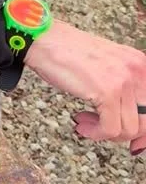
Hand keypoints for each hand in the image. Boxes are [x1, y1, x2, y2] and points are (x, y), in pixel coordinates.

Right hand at [25, 18, 145, 153]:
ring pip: (128, 129)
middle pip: (144, 122)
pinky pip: (110, 128)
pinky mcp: (107, 92)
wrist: (47, 40)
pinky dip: (95, 133)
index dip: (142, 132)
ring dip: (105, 134)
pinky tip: (81, 124)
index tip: (133, 142)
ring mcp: (123, 81)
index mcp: (140, 64)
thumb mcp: (107, 66)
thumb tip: (131, 120)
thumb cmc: (69, 52)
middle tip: (103, 132)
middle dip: (123, 135)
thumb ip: (123, 87)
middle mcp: (137, 70)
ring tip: (87, 124)